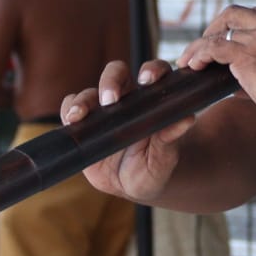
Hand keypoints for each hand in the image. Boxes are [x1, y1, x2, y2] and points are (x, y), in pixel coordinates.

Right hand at [64, 59, 196, 202]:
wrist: (134, 185)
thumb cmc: (154, 167)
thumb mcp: (164, 158)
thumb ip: (171, 138)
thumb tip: (187, 119)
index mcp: (152, 99)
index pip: (154, 72)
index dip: (151, 70)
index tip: (147, 81)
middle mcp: (127, 98)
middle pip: (116, 72)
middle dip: (110, 80)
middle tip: (110, 100)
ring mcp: (103, 110)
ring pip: (90, 91)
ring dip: (83, 100)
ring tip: (79, 116)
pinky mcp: (84, 124)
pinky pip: (70, 108)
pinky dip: (68, 110)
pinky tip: (71, 122)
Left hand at [177, 6, 255, 130]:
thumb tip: (238, 82)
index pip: (255, 15)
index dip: (236, 26)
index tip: (226, 39)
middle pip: (234, 13)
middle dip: (214, 27)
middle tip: (204, 45)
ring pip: (219, 31)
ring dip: (200, 45)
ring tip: (189, 59)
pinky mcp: (247, 54)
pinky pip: (214, 47)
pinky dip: (199, 54)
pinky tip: (193, 64)